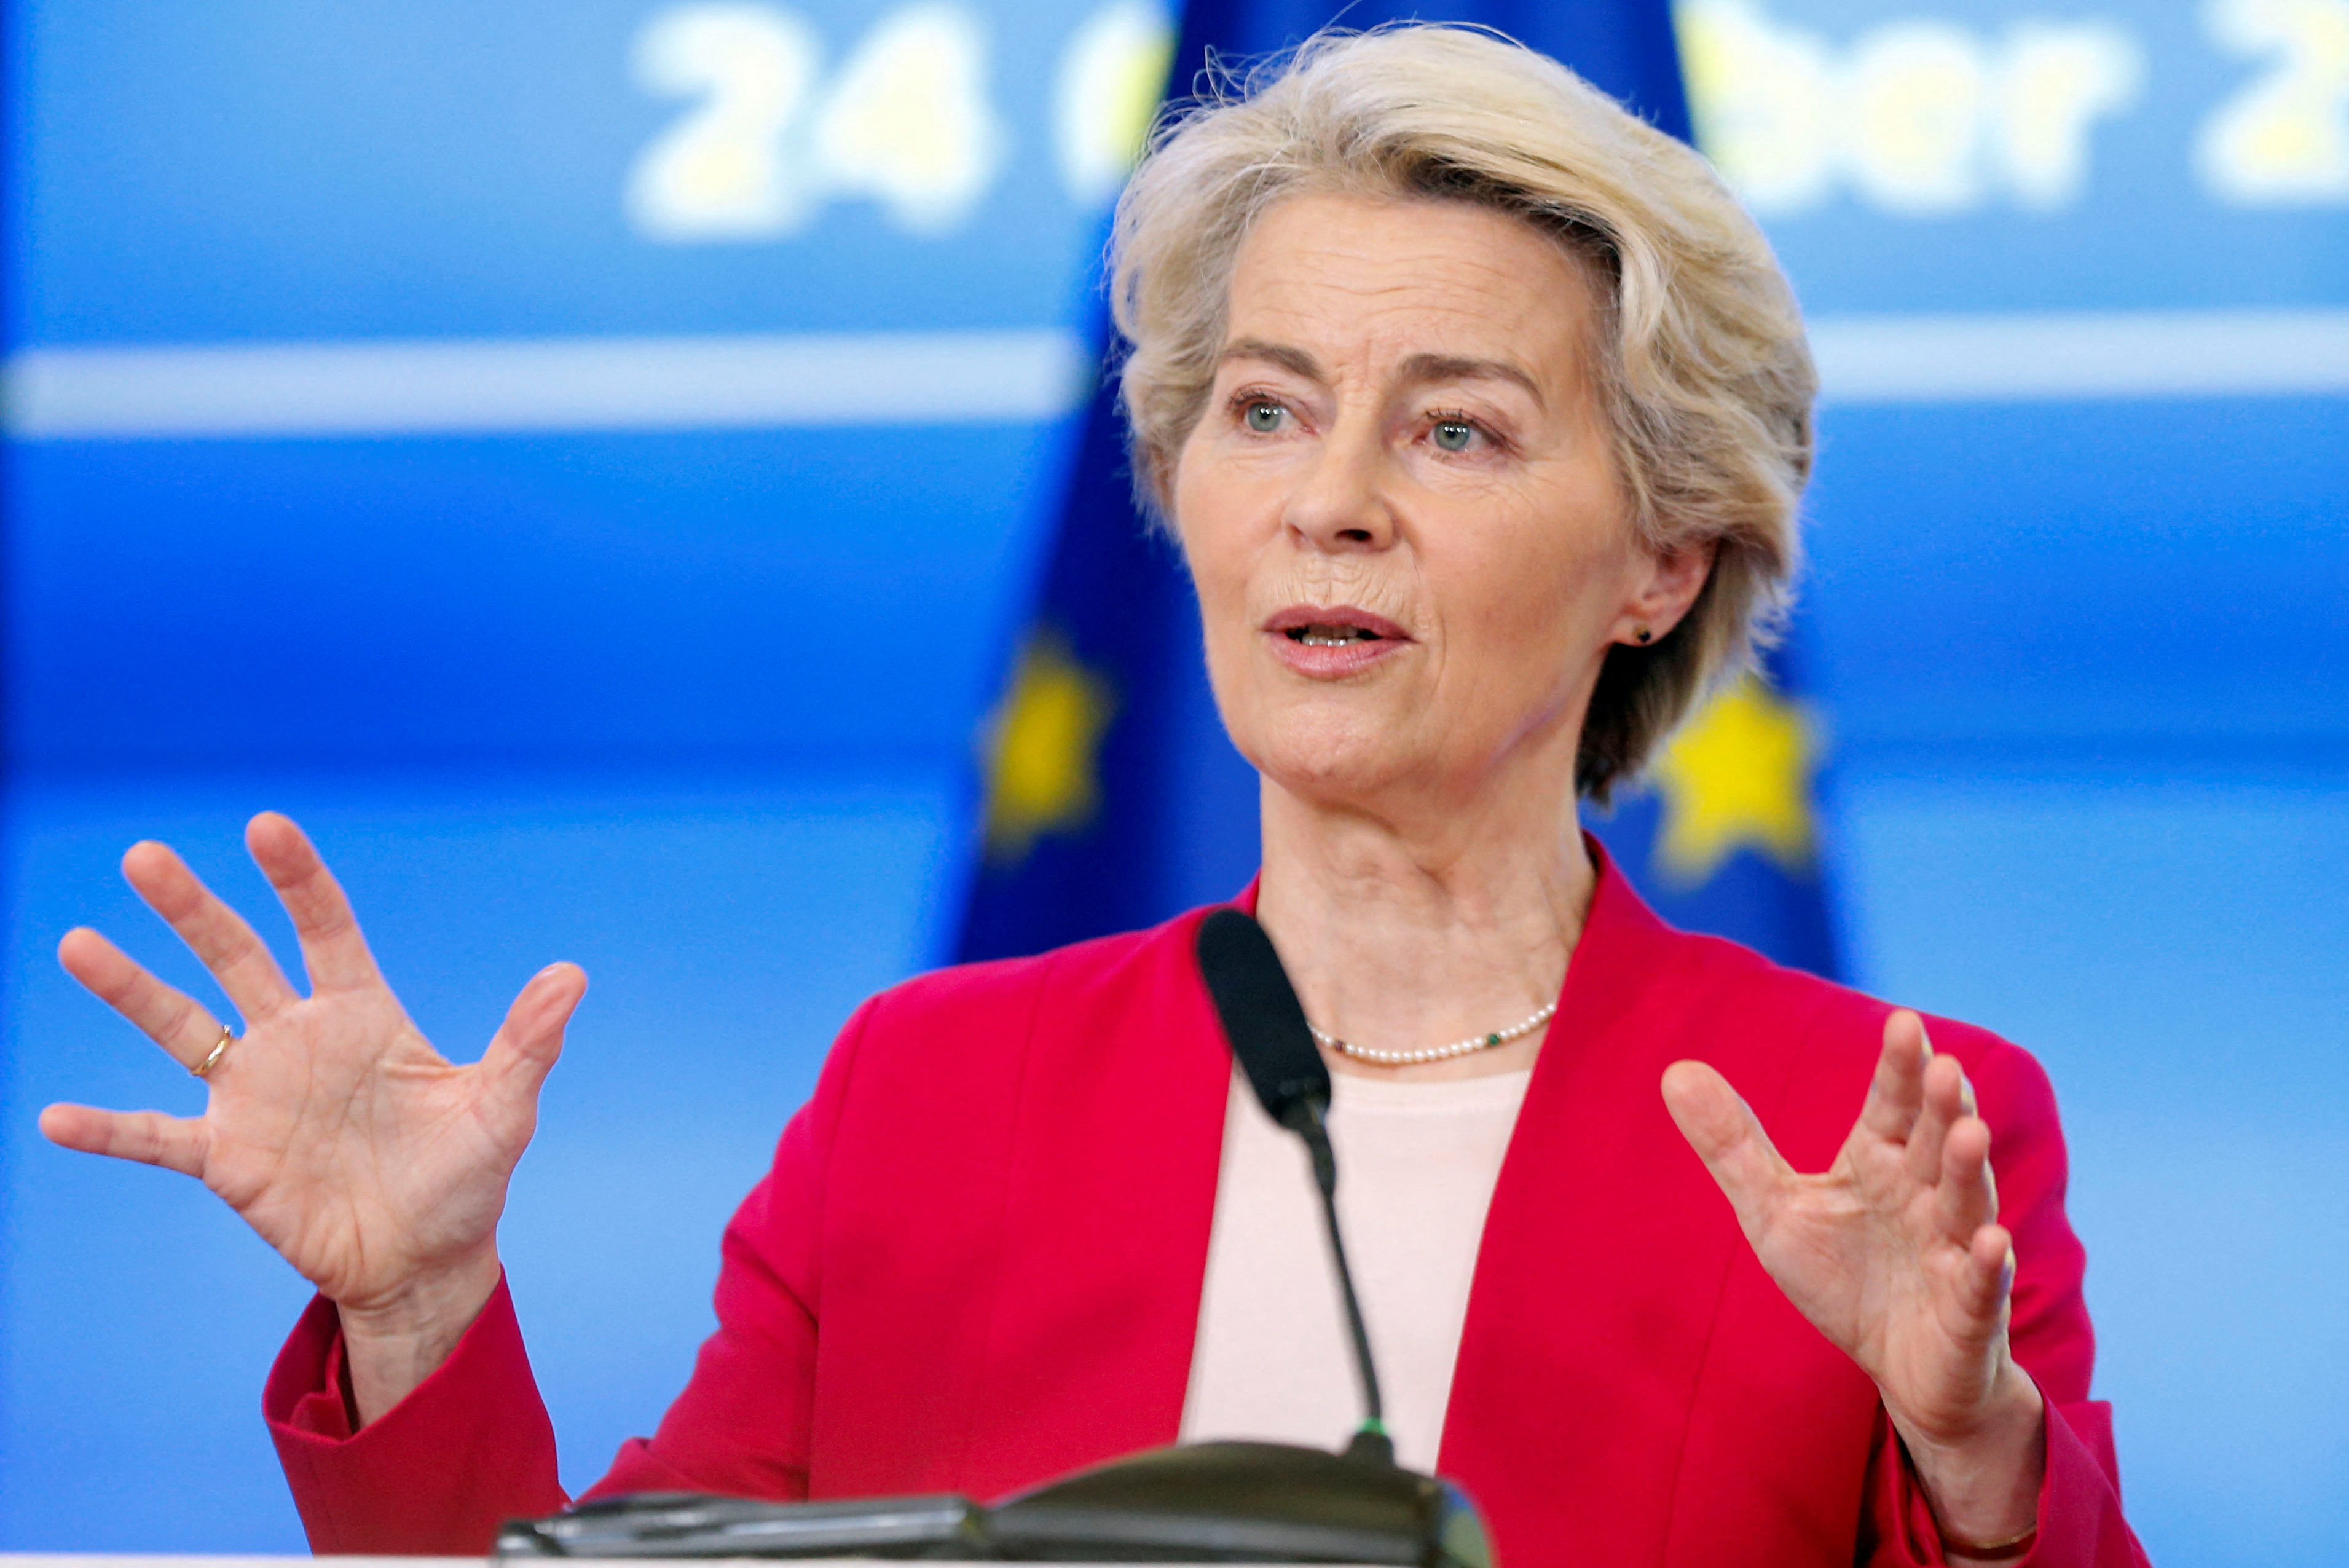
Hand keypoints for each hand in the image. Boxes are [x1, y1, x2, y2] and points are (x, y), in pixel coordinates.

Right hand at [40, 812, 586, 1420]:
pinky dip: (109, 1130)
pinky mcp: (229, 1159)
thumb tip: (572, 976)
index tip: (265, 825)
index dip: (297, 879)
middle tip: (145, 855)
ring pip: (182, 1028)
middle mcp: (299, 1041)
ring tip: (78, 941)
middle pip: (237, 957)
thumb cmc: (466, 1177)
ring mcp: (256, 1096)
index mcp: (363, 1015)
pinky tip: (55, 1117)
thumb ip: (527, 1041)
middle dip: (193, 909)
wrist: (426, 1260)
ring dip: (131, 989)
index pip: (325, 928)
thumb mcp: (503, 1108)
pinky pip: (157, 1137)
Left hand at [1661, 1011, 2043, 1551]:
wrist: (1902, 1371)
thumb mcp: (1775, 1210)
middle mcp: (1925, 1196)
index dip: (1899, 1068)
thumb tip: (1675, 1070)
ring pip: (1965, 1203)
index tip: (1904, 1022)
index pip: (1891, 1106)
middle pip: (1934, 1143)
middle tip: (1944, 1067)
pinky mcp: (1969, 1311)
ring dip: (1968, 1170)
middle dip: (1942, 1107)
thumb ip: (1734, 1145)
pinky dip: (1985, 1264)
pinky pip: (1978, 1285)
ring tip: (1971, 1132)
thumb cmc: (1843, 1278)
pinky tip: (1993, 1242)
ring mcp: (1953, 1251)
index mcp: (1881, 1163)